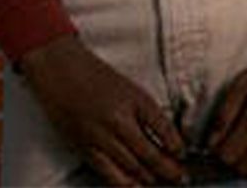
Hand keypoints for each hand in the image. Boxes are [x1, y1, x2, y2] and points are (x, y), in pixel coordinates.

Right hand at [18, 34, 186, 185]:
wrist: (61, 71)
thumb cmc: (99, 77)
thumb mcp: (133, 90)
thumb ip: (149, 114)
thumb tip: (167, 138)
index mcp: (136, 102)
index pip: (165, 131)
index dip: (178, 147)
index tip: (185, 156)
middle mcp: (119, 121)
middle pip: (149, 154)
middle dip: (169, 170)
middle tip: (182, 178)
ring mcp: (99, 136)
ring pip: (129, 167)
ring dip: (148, 178)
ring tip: (162, 183)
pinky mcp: (82, 147)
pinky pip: (105, 171)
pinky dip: (123, 182)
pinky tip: (134, 186)